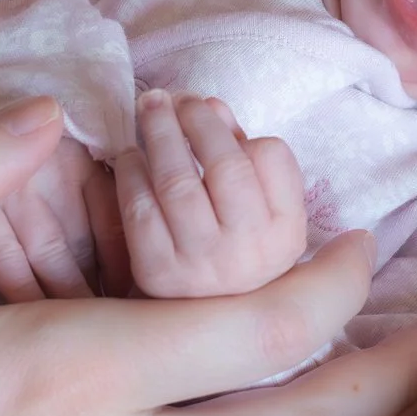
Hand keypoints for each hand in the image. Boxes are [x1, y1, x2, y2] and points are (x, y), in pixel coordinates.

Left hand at [116, 91, 307, 297]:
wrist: (205, 319)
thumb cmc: (236, 247)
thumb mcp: (264, 208)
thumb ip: (244, 155)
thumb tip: (209, 105)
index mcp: (285, 232)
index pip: (270, 157)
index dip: (239, 130)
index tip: (214, 112)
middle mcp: (248, 252)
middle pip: (224, 165)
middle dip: (196, 119)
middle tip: (175, 96)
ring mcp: (200, 265)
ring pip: (178, 182)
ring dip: (160, 133)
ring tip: (150, 106)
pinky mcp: (157, 273)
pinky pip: (140, 208)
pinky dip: (132, 172)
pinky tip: (131, 156)